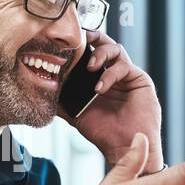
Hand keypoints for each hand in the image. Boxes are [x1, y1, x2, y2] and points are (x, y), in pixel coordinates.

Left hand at [62, 28, 163, 170]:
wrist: (123, 147)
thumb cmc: (104, 133)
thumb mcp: (77, 115)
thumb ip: (63, 102)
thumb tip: (45, 93)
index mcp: (99, 78)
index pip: (90, 53)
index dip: (80, 46)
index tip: (65, 43)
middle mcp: (113, 73)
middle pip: (105, 43)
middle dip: (92, 37)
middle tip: (80, 39)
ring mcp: (127, 76)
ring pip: (116, 49)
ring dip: (100, 53)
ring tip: (90, 67)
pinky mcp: (139, 80)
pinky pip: (124, 67)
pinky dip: (110, 74)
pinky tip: (100, 87)